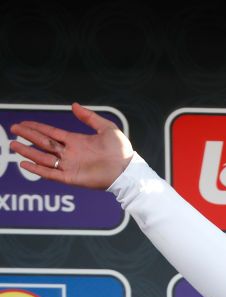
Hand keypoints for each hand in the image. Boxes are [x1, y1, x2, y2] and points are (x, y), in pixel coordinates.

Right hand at [9, 102, 133, 189]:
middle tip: (13, 130)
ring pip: (43, 158)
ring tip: (13, 145)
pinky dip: (37, 169)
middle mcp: (70, 153)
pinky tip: (25, 164)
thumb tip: (74, 105)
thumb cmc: (121, 150)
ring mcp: (69, 166)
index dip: (36, 127)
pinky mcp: (71, 178)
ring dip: (28, 152)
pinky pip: (50, 174)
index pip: (51, 133)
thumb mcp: (107, 128)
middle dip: (28, 136)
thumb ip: (89, 117)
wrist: (128, 170)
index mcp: (76, 141)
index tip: (23, 123)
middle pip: (43, 143)